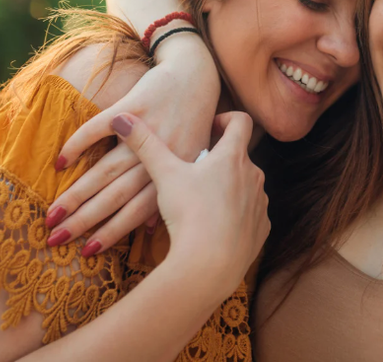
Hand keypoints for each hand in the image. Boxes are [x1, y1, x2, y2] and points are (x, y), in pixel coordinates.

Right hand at [46, 34, 219, 251]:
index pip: (138, 210)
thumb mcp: (191, 160)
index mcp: (177, 172)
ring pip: (105, 169)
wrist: (195, 76)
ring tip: (52, 214)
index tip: (87, 252)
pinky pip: (99, 128)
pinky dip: (79, 144)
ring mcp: (147, 130)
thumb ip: (172, 190)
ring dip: (76, 194)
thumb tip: (151, 227)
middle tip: (55, 239)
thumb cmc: (193, 123)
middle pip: (116, 195)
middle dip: (84, 220)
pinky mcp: (133, 105)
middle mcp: (162, 154)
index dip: (112, 232)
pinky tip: (59, 162)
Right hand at [113, 111, 269, 287]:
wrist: (210, 264)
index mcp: (234, 157)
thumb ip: (145, 144)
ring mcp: (260, 203)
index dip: (225, 119)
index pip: (241, 121)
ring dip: (227, 187)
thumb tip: (120, 117)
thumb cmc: (189, 213)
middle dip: (218, 160)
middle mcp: (254, 175)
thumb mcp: (164, 175)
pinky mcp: (262, 227)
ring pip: (245, 185)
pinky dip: (235, 214)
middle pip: (239, 156)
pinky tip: (214, 226)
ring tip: (200, 202)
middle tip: (193, 172)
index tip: (209, 128)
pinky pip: (250, 213)